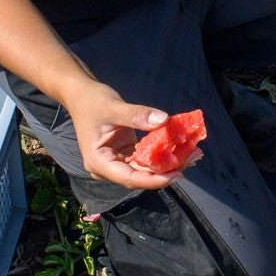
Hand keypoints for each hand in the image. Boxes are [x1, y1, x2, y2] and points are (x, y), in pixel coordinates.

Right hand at [65, 86, 183, 189]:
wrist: (82, 95)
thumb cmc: (92, 101)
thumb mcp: (113, 107)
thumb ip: (137, 115)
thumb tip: (164, 120)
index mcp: (99, 162)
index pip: (129, 178)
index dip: (153, 180)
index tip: (176, 174)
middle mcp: (108, 167)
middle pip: (141, 177)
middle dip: (167, 171)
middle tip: (193, 158)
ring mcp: (117, 162)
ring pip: (146, 170)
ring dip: (169, 163)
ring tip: (193, 153)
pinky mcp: (126, 154)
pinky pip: (146, 159)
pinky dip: (163, 154)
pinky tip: (182, 148)